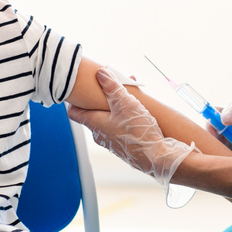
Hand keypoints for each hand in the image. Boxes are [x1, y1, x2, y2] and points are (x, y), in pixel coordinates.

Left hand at [67, 69, 197, 189]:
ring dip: (115, 110)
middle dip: (101, 101)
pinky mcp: (124, 148)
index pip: (73, 112)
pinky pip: (119, 130)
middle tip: (112, 89)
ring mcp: (111, 143)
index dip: (74, 100)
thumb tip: (100, 73)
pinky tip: (138, 115)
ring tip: (131, 98)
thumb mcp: (125, 103)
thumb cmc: (138, 131)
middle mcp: (99, 135)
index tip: (80, 91)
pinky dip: (124, 120)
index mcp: (94, 123)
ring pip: (108, 122)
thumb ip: (112, 87)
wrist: (158, 158)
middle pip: (92, 115)